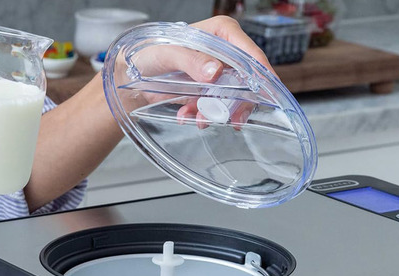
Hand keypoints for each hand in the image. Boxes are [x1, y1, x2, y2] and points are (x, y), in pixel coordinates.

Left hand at [113, 16, 274, 126]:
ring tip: (201, 120)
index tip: (265, 92)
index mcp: (220, 33)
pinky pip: (217, 107)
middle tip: (228, 118)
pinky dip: (205, 115)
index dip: (261, 72)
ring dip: (219, 112)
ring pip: (234, 97)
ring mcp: (220, 73)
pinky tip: (189, 117)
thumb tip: (216, 72)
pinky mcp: (211, 90)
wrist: (133, 74)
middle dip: (237, 102)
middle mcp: (225, 52)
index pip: (250, 52)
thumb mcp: (167, 53)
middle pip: (247, 80)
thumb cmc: (148, 54)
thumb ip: (191, 60)